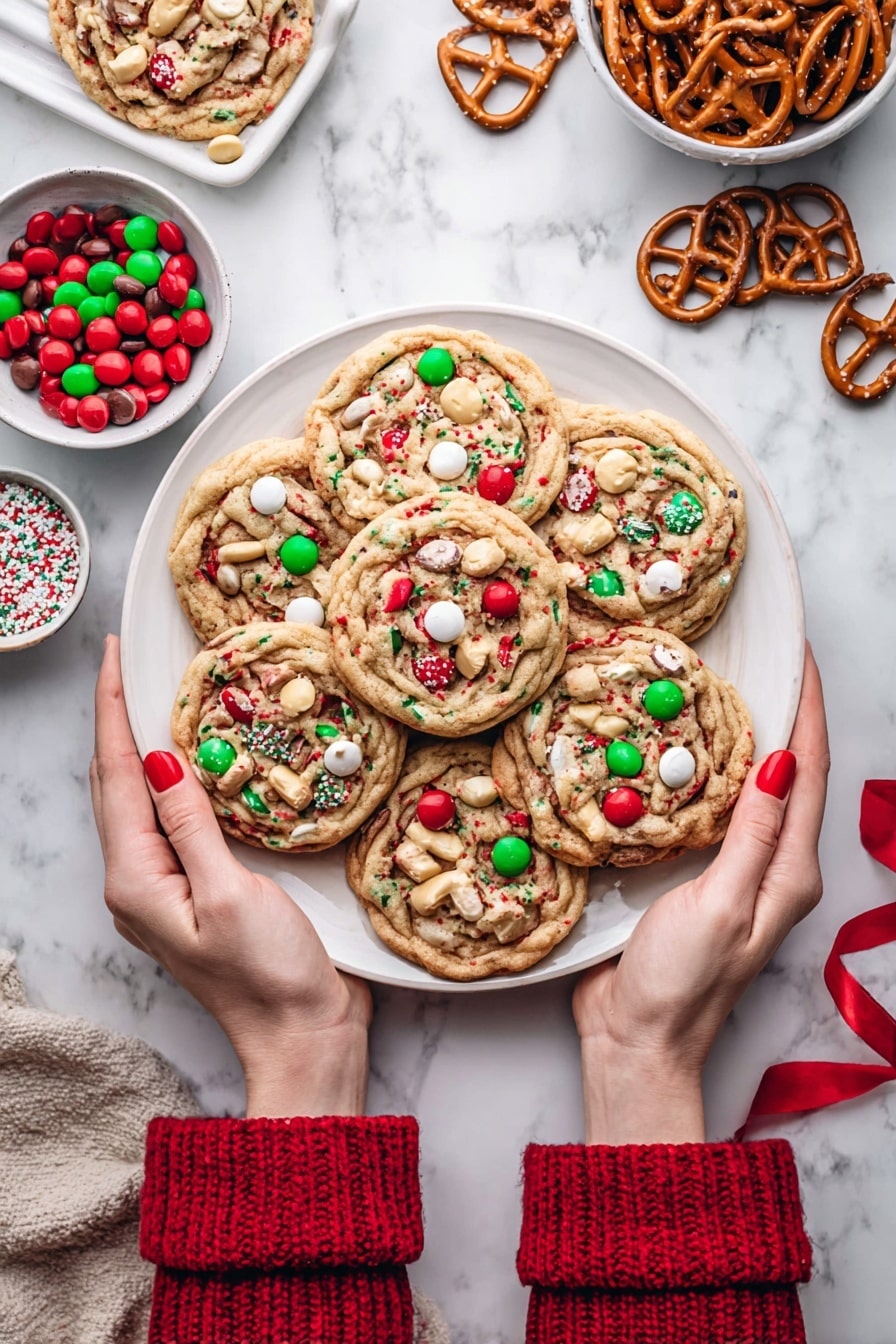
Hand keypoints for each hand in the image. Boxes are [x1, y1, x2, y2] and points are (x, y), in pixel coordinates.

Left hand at [90, 636, 370, 1117]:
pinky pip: (172, 820)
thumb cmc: (270, 976)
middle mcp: (138, 882)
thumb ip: (192, 824)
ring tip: (150, 694)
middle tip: (128, 660)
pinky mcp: (196, 891)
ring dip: (140, 746)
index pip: (116, 775)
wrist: (303, 1039)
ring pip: (140, 800)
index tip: (116, 655)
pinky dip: (174, 779)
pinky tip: (192, 758)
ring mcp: (165, 889)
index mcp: (136, 880)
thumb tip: (160, 758)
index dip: (114, 711)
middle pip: (115, 784)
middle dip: (118, 719)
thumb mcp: (230, 893)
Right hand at [573, 644, 828, 1143]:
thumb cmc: (680, 984)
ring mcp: (732, 868)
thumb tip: (780, 762)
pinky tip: (675, 745)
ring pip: (745, 784)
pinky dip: (700, 767)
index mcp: (789, 872)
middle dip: (782, 710)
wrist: (635, 1042)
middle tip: (759, 652)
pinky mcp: (692, 873)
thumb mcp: (721, 906)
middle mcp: (770, 865)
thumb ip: (751, 837)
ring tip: (721, 681)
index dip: (808, 709)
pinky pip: (705, 806)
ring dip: (741, 733)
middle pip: (787, 772)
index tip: (800, 652)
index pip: (810, 772)